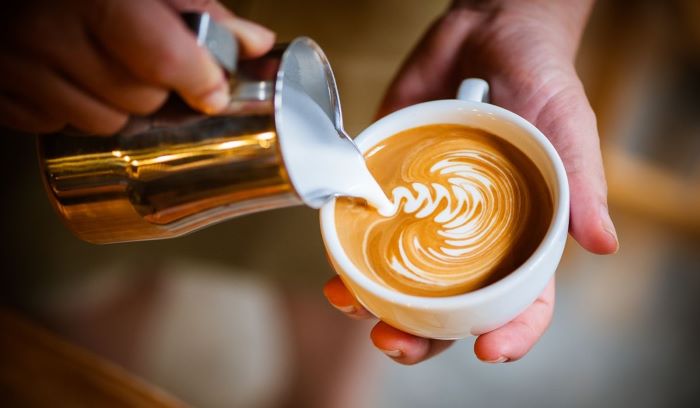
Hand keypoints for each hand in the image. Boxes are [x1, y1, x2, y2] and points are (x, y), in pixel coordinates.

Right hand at [0, 0, 274, 134]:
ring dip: (118, 105)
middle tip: (147, 59)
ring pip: (104, 124)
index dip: (198, 79)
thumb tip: (253, 44)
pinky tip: (71, 76)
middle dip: (158, 88)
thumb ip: (200, 11)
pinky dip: (75, 110)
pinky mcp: (3, 94)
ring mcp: (17, 68)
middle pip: (141, 100)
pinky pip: (59, 127)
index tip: (213, 88)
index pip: (164, 60)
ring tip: (106, 64)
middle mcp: (48, 33)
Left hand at [325, 0, 617, 363]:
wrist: (485, 30)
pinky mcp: (388, 182)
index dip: (511, 331)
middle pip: (448, 305)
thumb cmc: (540, 79)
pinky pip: (365, 223)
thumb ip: (581, 181)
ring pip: (398, 276)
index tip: (489, 350)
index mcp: (522, 234)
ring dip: (371, 301)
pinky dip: (346, 247)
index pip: (522, 298)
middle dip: (421, 335)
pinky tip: (333, 259)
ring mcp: (425, 211)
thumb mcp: (568, 124)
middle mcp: (470, 234)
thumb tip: (603, 244)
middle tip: (392, 342)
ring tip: (349, 304)